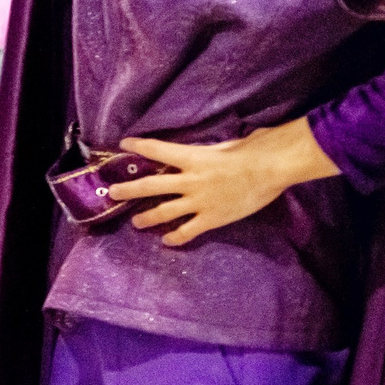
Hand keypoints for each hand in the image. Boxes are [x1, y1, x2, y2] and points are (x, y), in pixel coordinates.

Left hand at [111, 120, 339, 248]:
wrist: (271, 168)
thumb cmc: (252, 151)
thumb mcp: (224, 145)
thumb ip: (208, 152)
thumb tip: (203, 152)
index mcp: (192, 157)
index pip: (157, 150)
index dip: (139, 147)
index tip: (124, 144)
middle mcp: (189, 180)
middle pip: (151, 185)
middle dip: (129, 189)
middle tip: (113, 193)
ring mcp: (199, 201)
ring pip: (164, 211)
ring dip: (147, 217)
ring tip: (136, 223)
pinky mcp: (211, 218)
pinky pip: (188, 231)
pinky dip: (175, 237)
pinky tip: (167, 240)